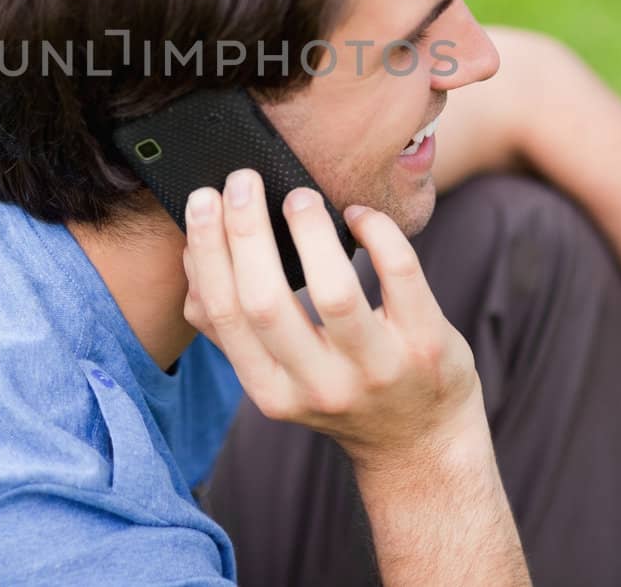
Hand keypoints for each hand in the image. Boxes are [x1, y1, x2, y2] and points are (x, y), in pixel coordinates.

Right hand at [180, 169, 485, 467]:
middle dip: (246, 232)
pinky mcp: (426, 345)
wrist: (422, 442)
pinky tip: (360, 215)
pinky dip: (377, 234)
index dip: (208, 252)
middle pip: (265, 302)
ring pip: (333, 291)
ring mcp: (377, 369)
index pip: (224, 315)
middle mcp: (320, 386)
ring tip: (300, 196)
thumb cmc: (341, 393)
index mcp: (271, 391)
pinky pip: (400, 275)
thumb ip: (236, 331)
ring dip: (309, 231)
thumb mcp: (278, 380)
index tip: (204, 200)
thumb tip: (194, 258)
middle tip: (242, 179)